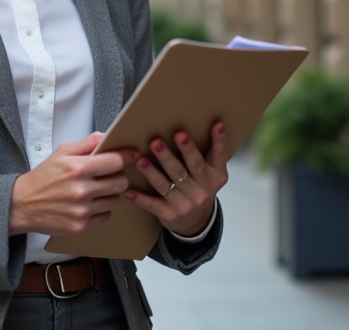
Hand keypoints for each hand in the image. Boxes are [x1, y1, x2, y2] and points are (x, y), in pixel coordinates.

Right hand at [10, 132, 138, 236]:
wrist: (22, 204)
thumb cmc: (43, 177)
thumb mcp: (61, 153)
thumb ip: (86, 143)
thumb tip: (106, 136)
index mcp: (77, 167)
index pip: (116, 161)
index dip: (126, 157)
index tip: (131, 155)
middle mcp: (81, 189)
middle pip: (121, 182)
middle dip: (117, 176)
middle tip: (108, 175)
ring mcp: (82, 210)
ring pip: (115, 200)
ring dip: (109, 194)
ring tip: (96, 190)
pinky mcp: (80, 226)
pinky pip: (106, 216)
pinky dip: (101, 209)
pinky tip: (89, 204)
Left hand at [124, 122, 228, 236]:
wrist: (196, 222)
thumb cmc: (199, 188)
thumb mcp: (211, 174)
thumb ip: (210, 154)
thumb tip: (213, 124)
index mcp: (215, 176)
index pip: (218, 156)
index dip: (218, 141)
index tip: (215, 124)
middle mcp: (202, 190)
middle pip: (187, 168)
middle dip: (174, 153)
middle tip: (159, 140)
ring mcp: (186, 204)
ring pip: (166, 184)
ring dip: (152, 172)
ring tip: (141, 160)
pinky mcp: (170, 214)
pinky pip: (153, 204)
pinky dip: (140, 198)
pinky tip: (129, 191)